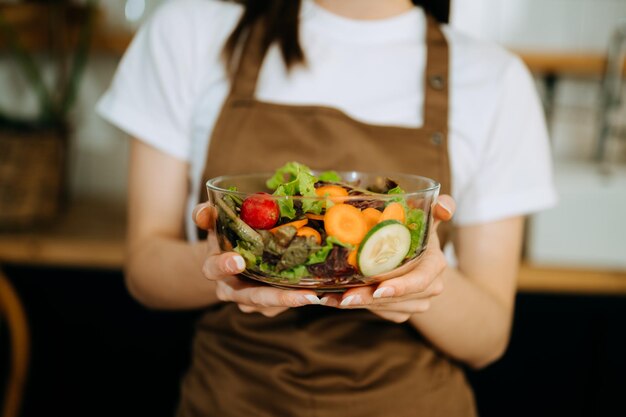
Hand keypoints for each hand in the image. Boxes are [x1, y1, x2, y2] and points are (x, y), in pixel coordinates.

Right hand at [193, 203, 319, 316]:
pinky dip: (300, 300)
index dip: (224, 266)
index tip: (238, 261)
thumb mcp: (215, 225)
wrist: (228, 264)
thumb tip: (205, 209)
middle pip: (252, 297)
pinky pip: (283, 306)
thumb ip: (207, 216)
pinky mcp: (267, 306)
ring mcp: (250, 302)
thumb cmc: (224, 239)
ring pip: (270, 305)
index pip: (214, 269)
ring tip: (317, 296)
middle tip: (304, 295)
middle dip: (277, 297)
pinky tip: (322, 295)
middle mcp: (231, 290)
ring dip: (293, 301)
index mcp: (214, 268)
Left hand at [319, 196, 455, 322]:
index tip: (378, 289)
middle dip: (368, 298)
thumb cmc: (419, 232)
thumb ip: (440, 207)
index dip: (400, 286)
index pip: (419, 280)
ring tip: (331, 298)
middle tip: (343, 296)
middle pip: (397, 298)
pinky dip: (356, 308)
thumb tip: (445, 207)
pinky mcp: (401, 312)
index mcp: (435, 266)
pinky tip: (333, 300)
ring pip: (385, 308)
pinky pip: (378, 313)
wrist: (421, 257)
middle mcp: (429, 288)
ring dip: (358, 304)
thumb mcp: (429, 217)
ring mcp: (416, 304)